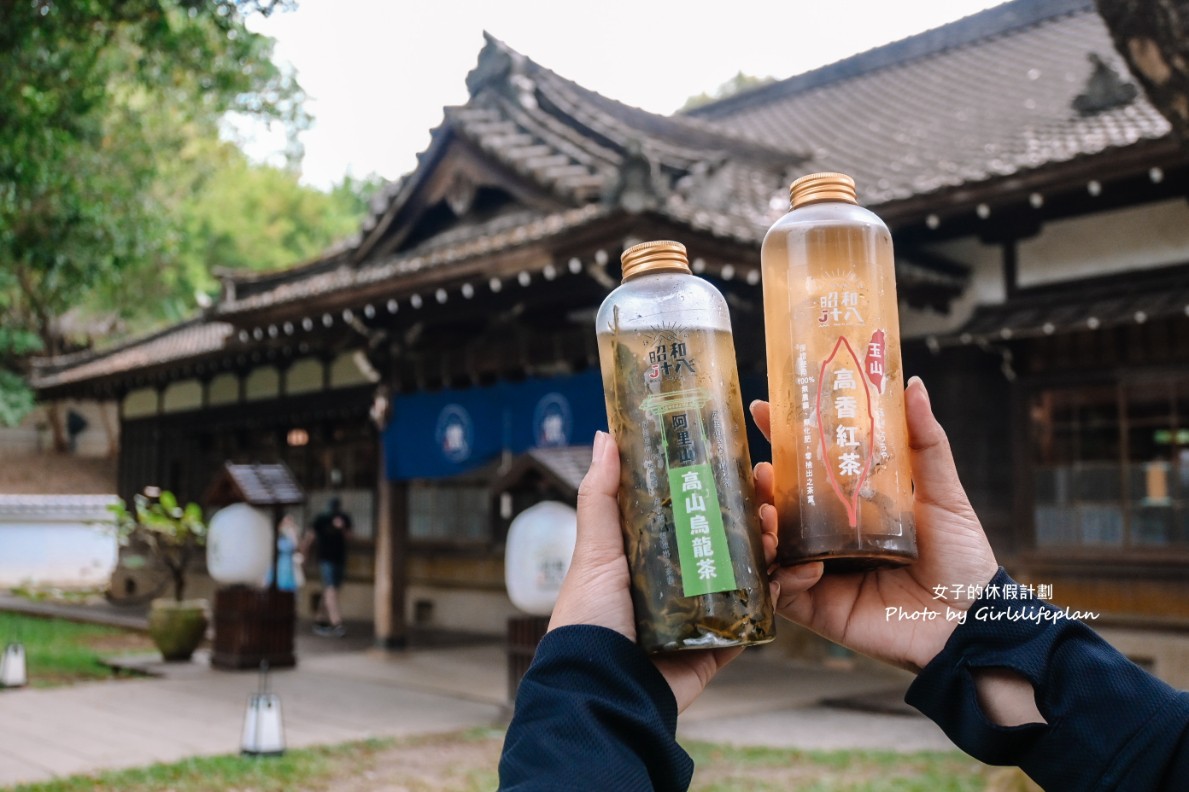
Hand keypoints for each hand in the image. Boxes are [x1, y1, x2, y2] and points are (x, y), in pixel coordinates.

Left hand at [550, 430, 815, 711]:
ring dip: (767, 551)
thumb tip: (606, 437)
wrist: (605, 688)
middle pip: (723, 542)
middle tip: (769, 497)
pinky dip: (774, 596)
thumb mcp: (596, 551)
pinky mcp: (718, 648)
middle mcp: (675, 584)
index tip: (740, 464)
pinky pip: (753, 619)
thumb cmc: (591, 617)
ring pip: (745, 576)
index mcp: (646, 558)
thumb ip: (601, 498)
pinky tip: (790, 570)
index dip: (715, 489)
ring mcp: (700, 616)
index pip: (688, 514)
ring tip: (778, 530)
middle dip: (751, 517)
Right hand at [752, 376, 998, 671]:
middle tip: (761, 471)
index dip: (781, 438)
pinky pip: (779, 590)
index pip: (806, 465)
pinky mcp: (814, 607)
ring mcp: (817, 571)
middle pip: (778, 503)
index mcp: (851, 504)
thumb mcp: (943, 493)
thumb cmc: (962, 557)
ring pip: (769, 544)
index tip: (761, 409)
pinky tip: (798, 563)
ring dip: (759, 525)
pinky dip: (779, 574)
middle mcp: (828, 535)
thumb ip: (925, 441)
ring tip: (765, 512)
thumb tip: (913, 384)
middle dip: (759, 484)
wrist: (971, 621)